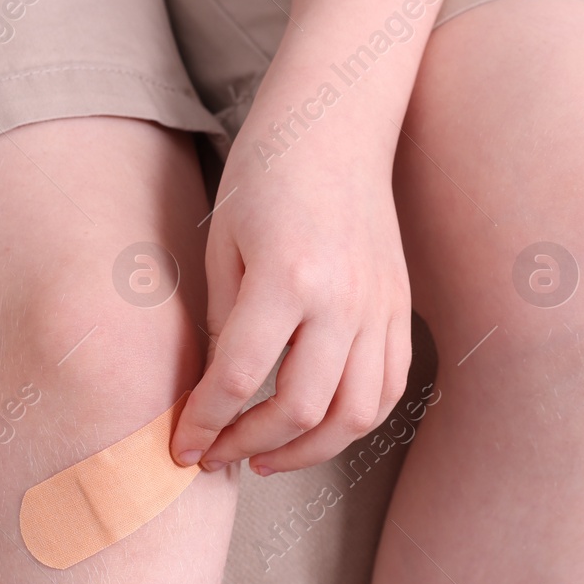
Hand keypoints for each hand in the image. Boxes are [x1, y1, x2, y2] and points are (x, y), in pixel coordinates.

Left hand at [170, 118, 412, 474]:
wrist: (335, 128)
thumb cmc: (266, 175)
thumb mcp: (222, 243)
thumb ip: (223, 323)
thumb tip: (219, 393)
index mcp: (286, 276)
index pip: (240, 377)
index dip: (205, 422)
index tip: (183, 444)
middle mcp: (342, 300)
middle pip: (301, 409)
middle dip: (250, 445)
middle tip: (217, 454)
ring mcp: (380, 308)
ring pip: (355, 415)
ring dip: (307, 450)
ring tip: (267, 456)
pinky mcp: (400, 309)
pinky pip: (388, 388)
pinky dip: (353, 422)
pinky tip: (318, 427)